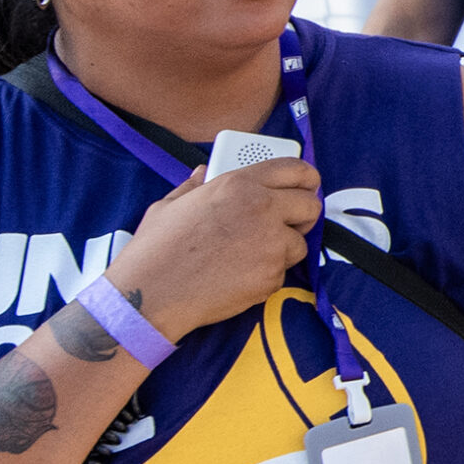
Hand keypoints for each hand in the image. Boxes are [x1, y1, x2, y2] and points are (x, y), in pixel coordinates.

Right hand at [103, 158, 322, 340]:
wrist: (153, 294)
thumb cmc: (156, 249)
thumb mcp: (170, 205)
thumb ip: (195, 186)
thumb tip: (203, 172)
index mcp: (238, 183)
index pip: (295, 169)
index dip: (306, 177)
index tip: (307, 185)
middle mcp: (261, 208)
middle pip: (310, 204)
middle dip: (303, 214)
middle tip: (288, 222)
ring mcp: (271, 244)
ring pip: (300, 243)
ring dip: (284, 248)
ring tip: (251, 253)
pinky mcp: (272, 276)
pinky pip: (283, 271)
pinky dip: (268, 274)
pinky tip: (240, 274)